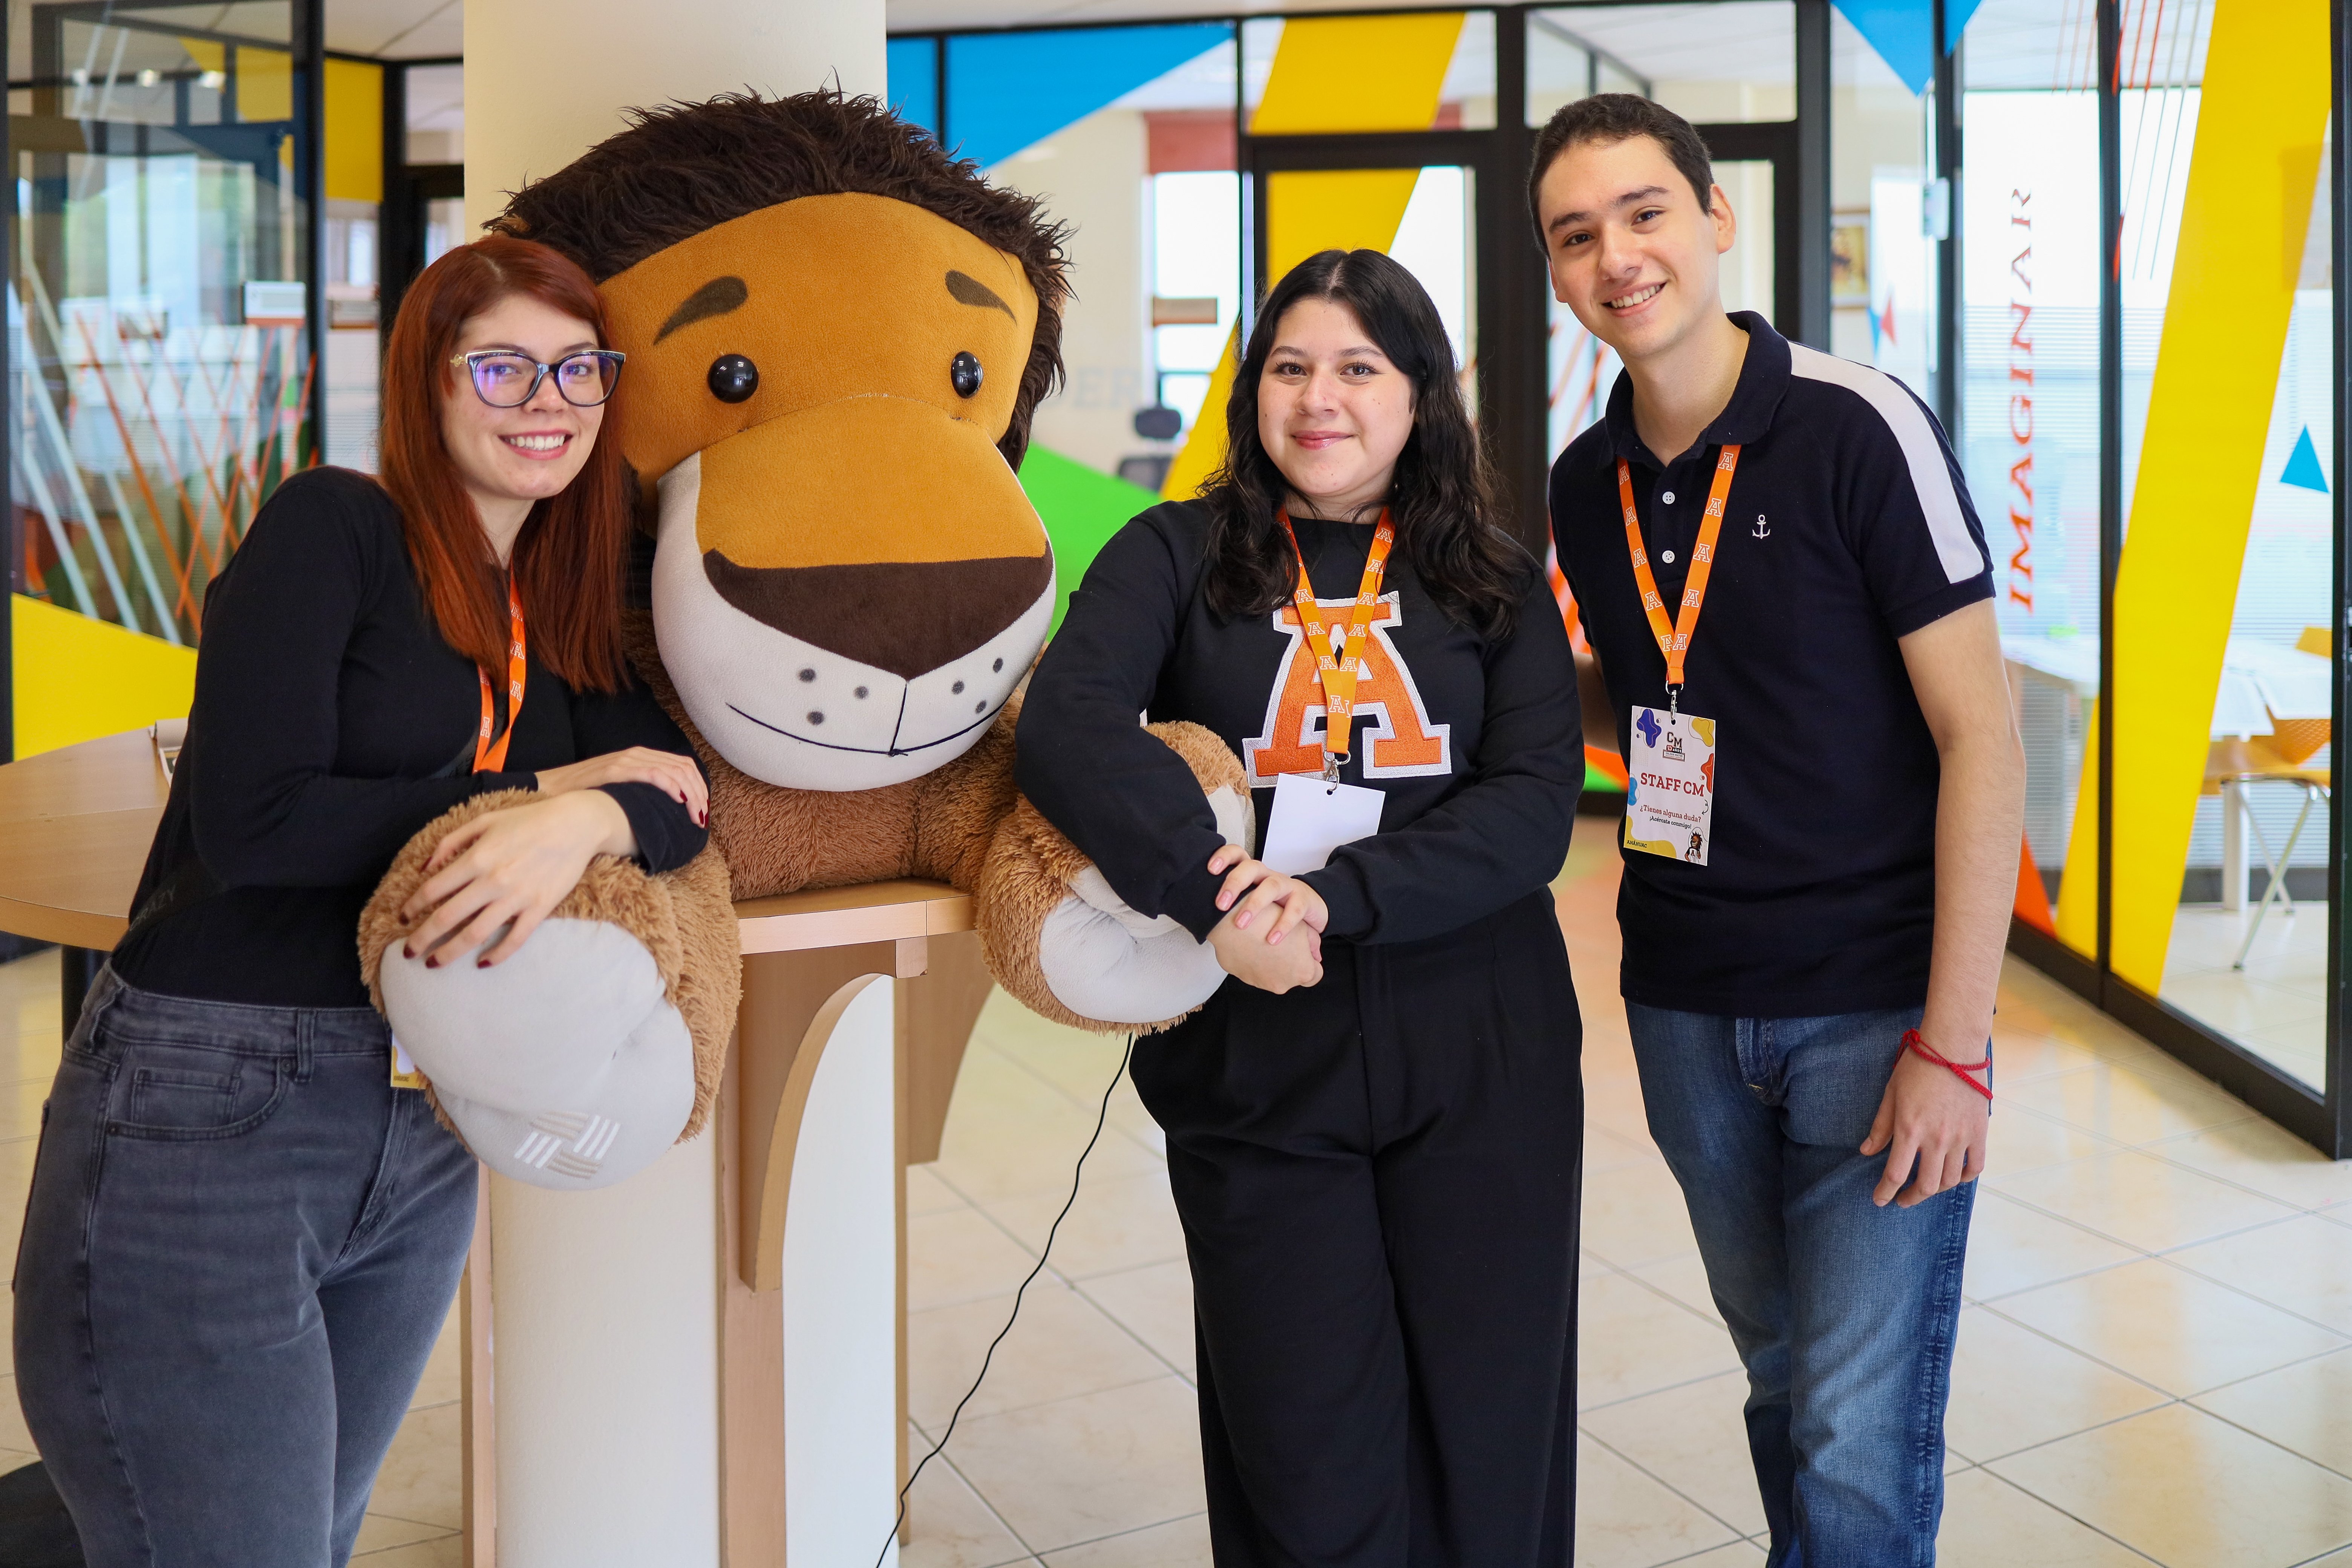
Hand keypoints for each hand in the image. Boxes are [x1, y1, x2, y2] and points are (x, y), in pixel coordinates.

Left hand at [399, 792, 634, 967]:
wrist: (576, 825)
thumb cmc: (529, 820)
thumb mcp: (485, 821)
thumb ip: (452, 842)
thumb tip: (426, 867)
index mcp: (476, 858)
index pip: (433, 889)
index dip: (413, 906)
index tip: (403, 917)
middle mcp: (492, 881)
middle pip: (447, 918)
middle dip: (422, 938)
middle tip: (408, 952)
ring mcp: (516, 897)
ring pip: (475, 934)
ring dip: (450, 952)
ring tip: (434, 964)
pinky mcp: (539, 909)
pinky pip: (515, 939)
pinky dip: (497, 955)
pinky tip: (482, 963)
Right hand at [537, 747, 707, 827]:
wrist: (550, 788)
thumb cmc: (585, 793)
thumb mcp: (620, 788)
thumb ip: (640, 790)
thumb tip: (664, 810)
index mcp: (641, 756)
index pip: (683, 765)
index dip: (699, 787)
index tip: (703, 809)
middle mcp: (638, 754)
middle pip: (684, 768)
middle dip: (700, 794)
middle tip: (702, 818)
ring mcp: (627, 760)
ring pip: (674, 772)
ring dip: (691, 795)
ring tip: (695, 816)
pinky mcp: (617, 769)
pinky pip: (654, 774)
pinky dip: (672, 787)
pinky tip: (679, 802)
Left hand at [1202, 846, 1325, 993]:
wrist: (1308, 908)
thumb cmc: (1272, 906)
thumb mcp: (1250, 902)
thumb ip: (1231, 908)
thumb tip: (1201, 924)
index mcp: (1252, 874)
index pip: (1237, 855)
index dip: (1224, 857)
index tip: (1210, 869)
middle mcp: (1268, 875)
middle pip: (1251, 867)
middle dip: (1234, 883)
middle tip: (1220, 905)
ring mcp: (1287, 885)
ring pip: (1271, 885)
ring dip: (1254, 904)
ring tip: (1241, 924)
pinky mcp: (1303, 899)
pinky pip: (1294, 909)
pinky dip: (1283, 925)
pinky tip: (1272, 940)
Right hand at [1207, 912, 1322, 993]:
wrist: (1232, 922)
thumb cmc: (1268, 921)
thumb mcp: (1300, 925)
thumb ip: (1313, 943)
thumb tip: (1315, 954)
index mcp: (1303, 971)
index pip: (1315, 974)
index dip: (1309, 960)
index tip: (1302, 950)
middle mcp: (1284, 984)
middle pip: (1294, 976)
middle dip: (1291, 962)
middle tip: (1282, 942)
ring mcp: (1264, 984)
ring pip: (1275, 975)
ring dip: (1273, 963)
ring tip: (1264, 941)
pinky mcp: (1246, 979)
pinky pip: (1257, 972)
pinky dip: (1257, 962)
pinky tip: (1252, 945)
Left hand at [1860, 1037, 1990, 1207]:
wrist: (1954, 1047)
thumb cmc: (1918, 1067)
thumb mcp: (1891, 1094)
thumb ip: (1881, 1127)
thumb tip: (1867, 1152)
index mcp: (1910, 1129)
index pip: (1896, 1173)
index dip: (1885, 1192)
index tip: (1879, 1200)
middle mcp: (1936, 1138)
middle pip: (1926, 1185)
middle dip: (1911, 1197)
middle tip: (1902, 1199)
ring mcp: (1961, 1137)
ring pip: (1950, 1180)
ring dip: (1935, 1190)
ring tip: (1924, 1188)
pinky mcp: (1979, 1132)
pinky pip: (1975, 1167)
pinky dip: (1963, 1177)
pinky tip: (1952, 1178)